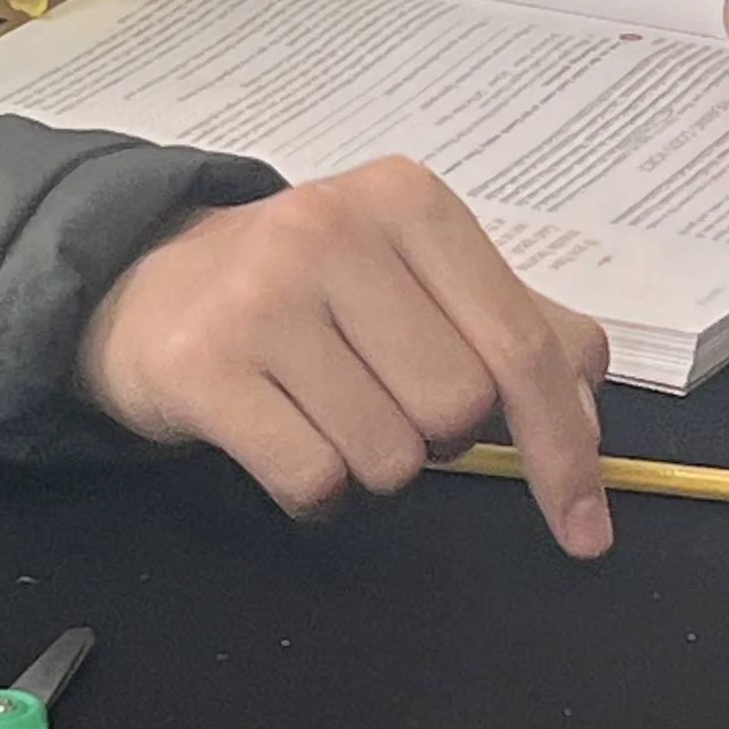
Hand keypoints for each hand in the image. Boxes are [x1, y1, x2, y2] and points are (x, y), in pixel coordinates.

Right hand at [76, 157, 613, 556]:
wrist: (140, 282)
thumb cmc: (304, 286)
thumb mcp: (413, 273)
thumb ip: (515, 326)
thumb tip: (587, 400)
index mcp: (409, 201)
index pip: (522, 346)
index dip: (565, 448)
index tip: (587, 528)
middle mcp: (335, 230)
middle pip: (458, 408)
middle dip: (437, 435)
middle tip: (382, 395)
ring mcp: (263, 296)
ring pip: (389, 456)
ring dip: (370, 462)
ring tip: (322, 405)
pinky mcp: (203, 365)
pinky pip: (312, 481)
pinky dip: (312, 489)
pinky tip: (280, 435)